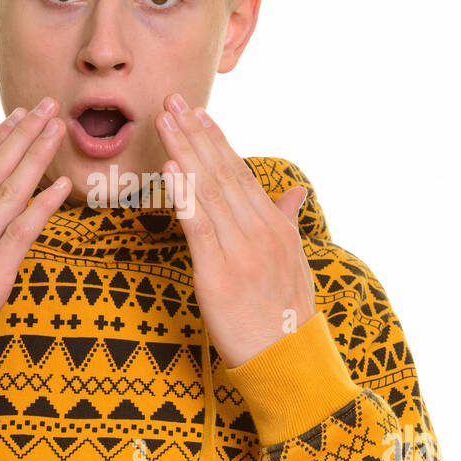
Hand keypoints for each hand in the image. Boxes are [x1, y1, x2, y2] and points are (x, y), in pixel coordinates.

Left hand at [155, 92, 314, 367]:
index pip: (240, 172)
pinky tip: (171, 169)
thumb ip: (288, 221)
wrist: (287, 359)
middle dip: (195, 134)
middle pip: (221, 172)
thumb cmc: (285, 312)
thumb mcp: (294, 261)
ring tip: (165, 122)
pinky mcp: (218, 274)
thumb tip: (295, 192)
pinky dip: (183, 194)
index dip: (217, 140)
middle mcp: (260, 231)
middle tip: (173, 101)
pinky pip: (198, 227)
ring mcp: (240, 251)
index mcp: (275, 225)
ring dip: (184, 151)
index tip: (197, 112)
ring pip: (208, 191)